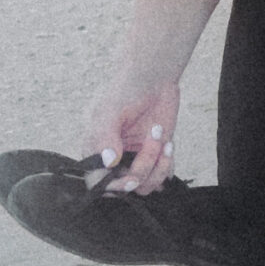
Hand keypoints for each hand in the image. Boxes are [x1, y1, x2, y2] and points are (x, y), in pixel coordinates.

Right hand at [83, 80, 180, 194]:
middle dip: (142, 170)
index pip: (97, 182)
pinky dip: (167, 164)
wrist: (154, 78)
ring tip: (161, 137)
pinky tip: (168, 143)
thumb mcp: (110, 111)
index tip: (130, 178)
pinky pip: (162, 175)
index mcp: (96, 151)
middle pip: (125, 186)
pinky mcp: (156, 155)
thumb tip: (108, 162)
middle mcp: (115, 160)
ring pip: (145, 184)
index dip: (112, 187)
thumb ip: (105, 137)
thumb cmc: (126, 91)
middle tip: (153, 147)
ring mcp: (136, 159)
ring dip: (157, 165)